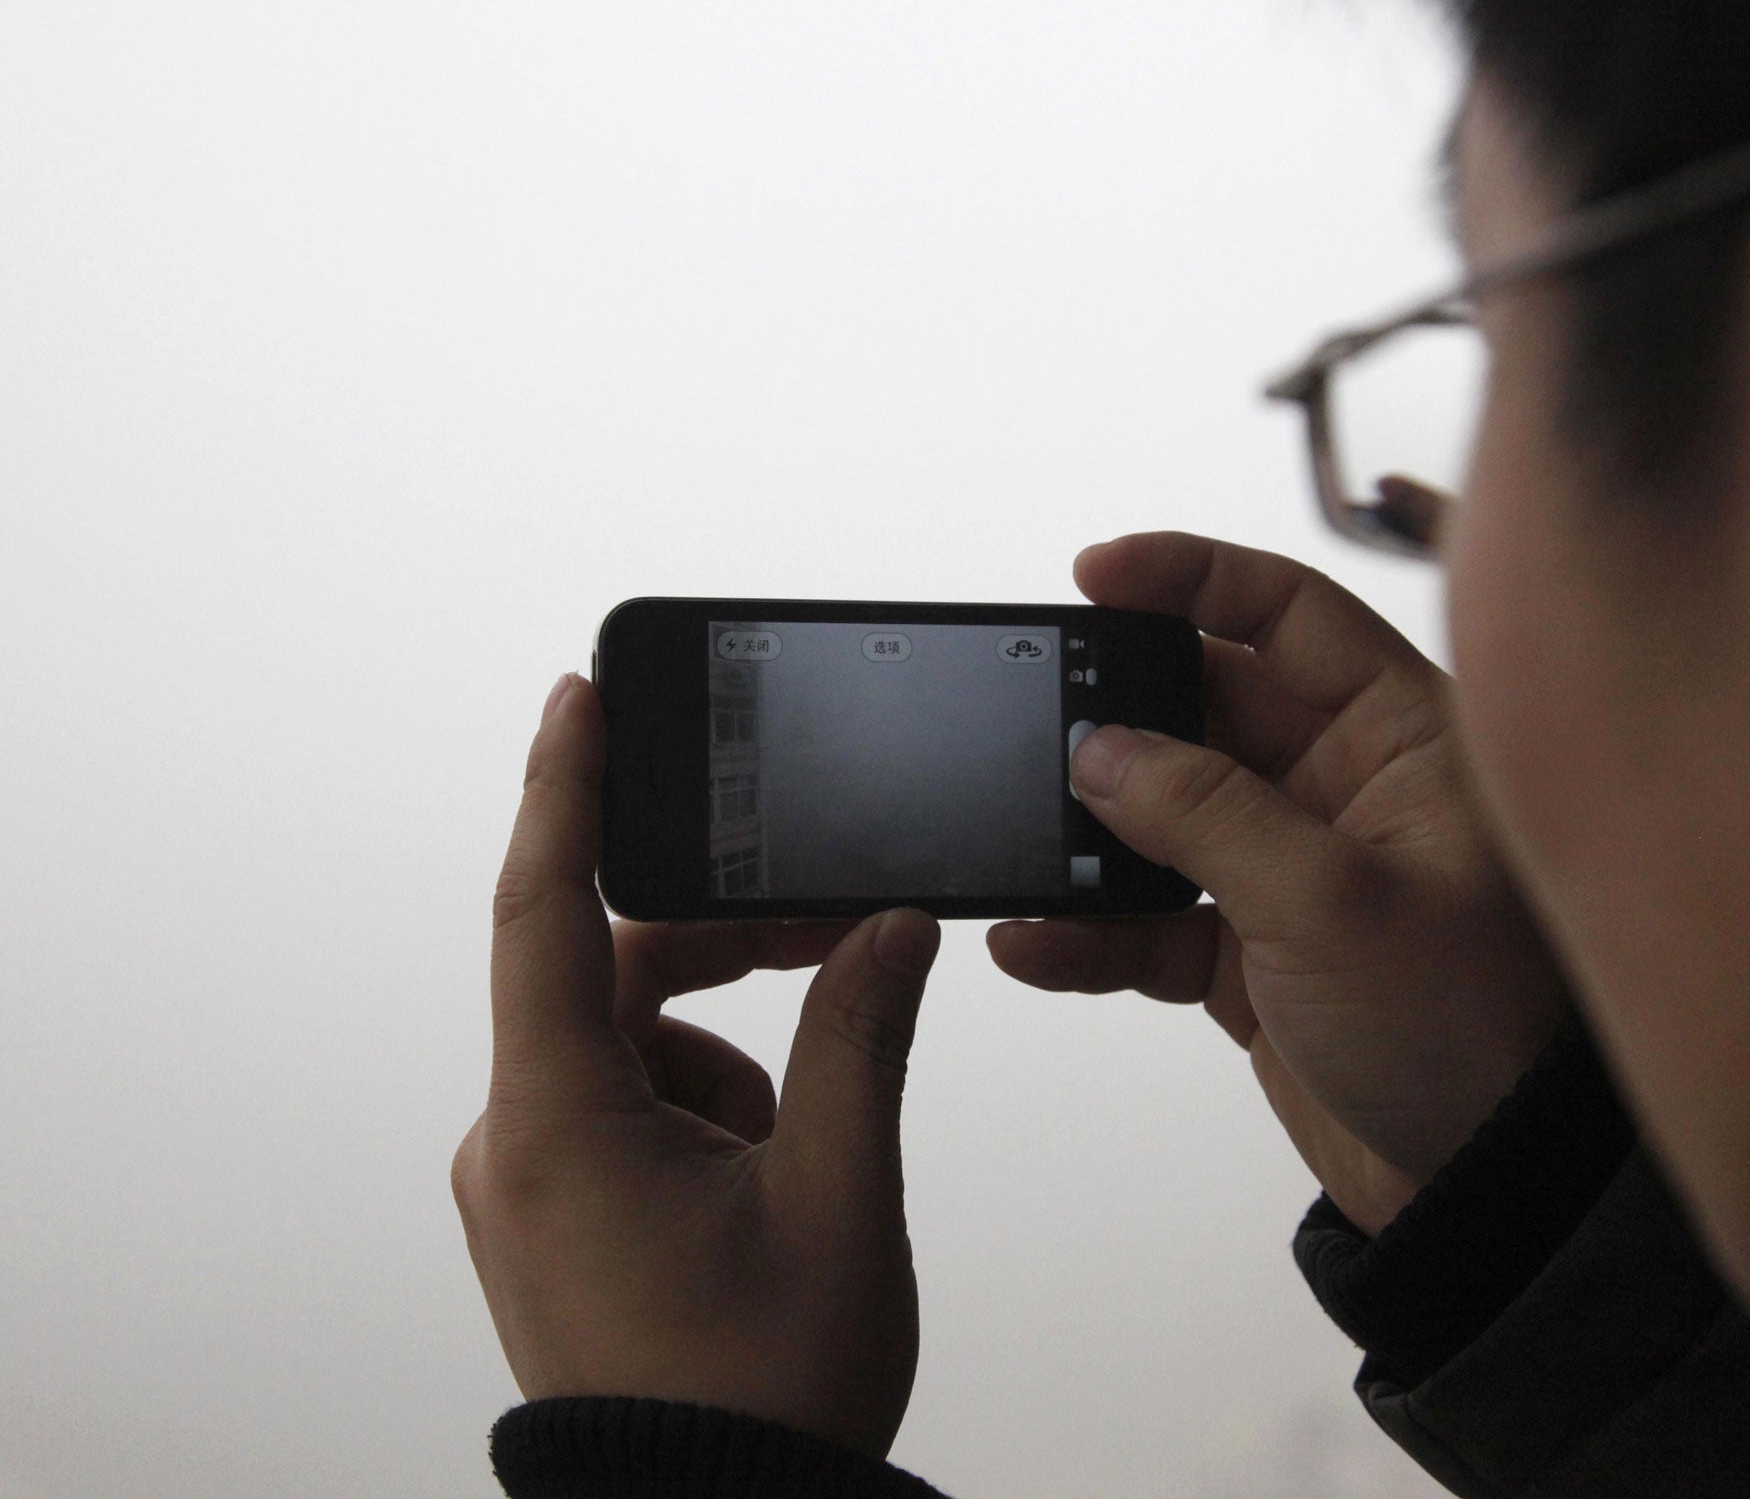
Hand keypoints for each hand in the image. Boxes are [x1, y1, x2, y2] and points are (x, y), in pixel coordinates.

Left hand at [452, 674, 941, 1459]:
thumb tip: (892, 927)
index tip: (579, 696)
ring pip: (631, 1044)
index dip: (562, 791)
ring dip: (733, 1050)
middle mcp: (514, 1145)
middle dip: (731, 946)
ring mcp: (526, 1183)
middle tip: (844, 933)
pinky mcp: (552, 1213)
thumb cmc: (761, 1396)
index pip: (544, 914)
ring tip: (812, 1141)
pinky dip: (708, 1100)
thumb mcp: (837, 1198)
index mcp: (556, 1128)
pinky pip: (624, 1103)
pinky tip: (775, 1170)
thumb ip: (860, 1038)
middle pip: (614, 978)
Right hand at [989, 534, 1566, 1232]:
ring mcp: (1295, 871)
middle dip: (1118, 719)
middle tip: (1031, 726)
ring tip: (1020, 851)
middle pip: (1208, 709)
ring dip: (1090, 837)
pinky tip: (1033, 945)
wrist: (1482, 1196)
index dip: (1191, 578)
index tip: (1094, 574)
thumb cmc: (1462, 1033)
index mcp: (1405, 737)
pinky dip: (1094, 931)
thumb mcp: (1328, 904)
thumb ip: (1205, 813)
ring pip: (1165, 816)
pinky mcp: (1253, 952)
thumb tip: (1097, 747)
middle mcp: (1349, 789)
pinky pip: (1152, 918)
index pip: (1290, 614)